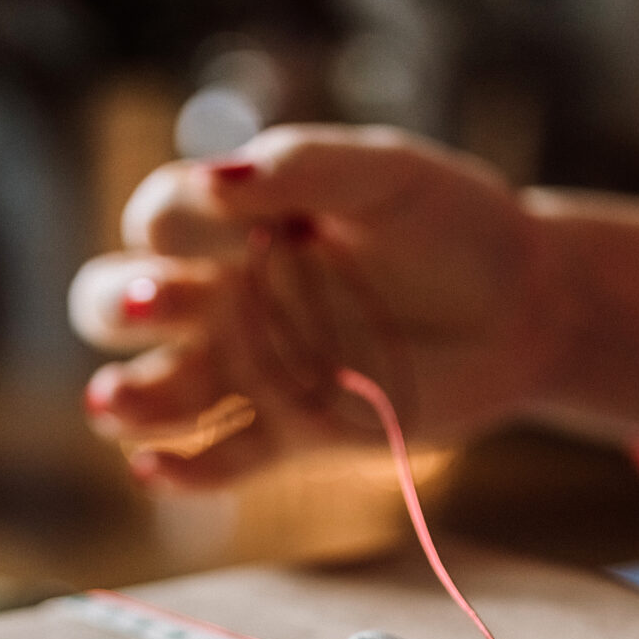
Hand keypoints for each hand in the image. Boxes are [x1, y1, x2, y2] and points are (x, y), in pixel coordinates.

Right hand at [70, 126, 571, 489]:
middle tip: (158, 304)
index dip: (173, 217)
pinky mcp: (288, 433)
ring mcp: (252, 368)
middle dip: (118, 304)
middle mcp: (227, 295)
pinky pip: (217, 461)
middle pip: (118, 302)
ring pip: (154, 391)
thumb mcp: (387, 176)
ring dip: (124, 399)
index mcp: (239, 223)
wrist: (522, 310)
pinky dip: (179, 471)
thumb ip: (304, 167)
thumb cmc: (452, 226)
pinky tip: (157, 468)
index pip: (161, 217)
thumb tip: (216, 178)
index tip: (236, 214)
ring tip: (115, 403)